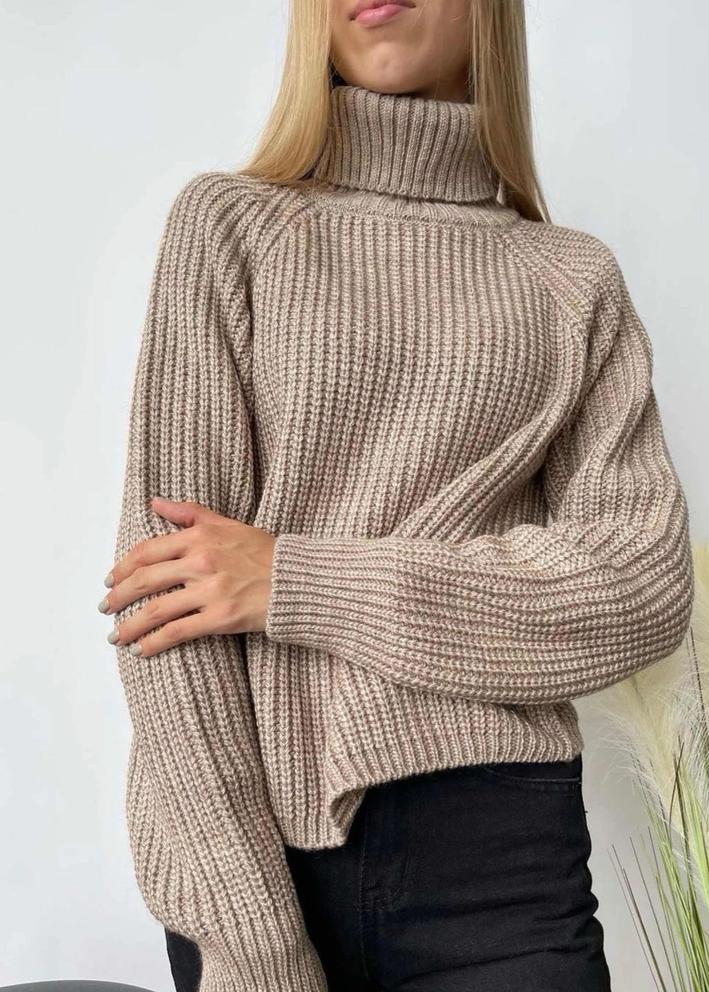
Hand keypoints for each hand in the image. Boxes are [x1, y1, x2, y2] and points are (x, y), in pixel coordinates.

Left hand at [99, 496, 275, 656]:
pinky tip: (142, 650)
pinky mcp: (220, 617)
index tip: (111, 580)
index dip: (123, 568)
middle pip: (144, 581)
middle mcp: (201, 561)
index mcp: (200, 536)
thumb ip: (190, 513)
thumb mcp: (229, 524)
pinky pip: (177, 632)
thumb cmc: (266, 552)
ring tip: (116, 636)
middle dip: (118, 598)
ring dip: (129, 625)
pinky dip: (154, 642)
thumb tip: (155, 503)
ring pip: (156, 610)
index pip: (147, 551)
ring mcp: (210, 590)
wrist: (299, 580)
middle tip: (106, 609)